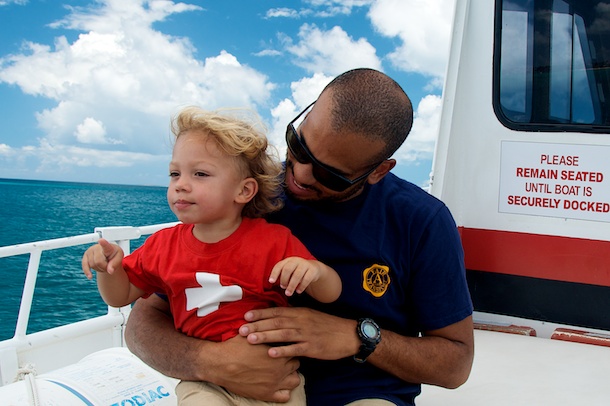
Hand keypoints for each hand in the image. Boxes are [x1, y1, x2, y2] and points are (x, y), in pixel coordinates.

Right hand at [81, 238, 122, 278]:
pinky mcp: (85, 256)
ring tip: (103, 265)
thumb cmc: (114, 255)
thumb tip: (110, 271)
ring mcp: (90, 251)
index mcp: (108, 247)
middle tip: (108, 265)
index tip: (101, 240)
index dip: (103, 243)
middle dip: (104, 267)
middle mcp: (97, 247)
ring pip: (92, 265)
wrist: (107, 255)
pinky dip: (87, 272)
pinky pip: (84, 266)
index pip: (106, 245)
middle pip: (98, 261)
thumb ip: (115, 264)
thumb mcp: (119, 258)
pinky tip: (90, 276)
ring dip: (98, 269)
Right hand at [210, 335, 301, 401]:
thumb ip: (265, 330)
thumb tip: (271, 321)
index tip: (282, 346)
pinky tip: (278, 385)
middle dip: (290, 360)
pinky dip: (284, 391)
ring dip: (290, 375)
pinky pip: (285, 396)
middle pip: (296, 364)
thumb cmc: (235, 347)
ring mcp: (274, 384)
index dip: (288, 347)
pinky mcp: (266, 395)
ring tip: (282, 371)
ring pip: (295, 381)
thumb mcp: (252, 334)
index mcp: (277, 354)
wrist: (219, 364)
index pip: (293, 349)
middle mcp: (279, 370)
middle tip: (281, 358)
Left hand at [239, 307, 359, 360]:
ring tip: (250, 339)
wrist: (348, 334)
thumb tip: (277, 315)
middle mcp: (301, 321)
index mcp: (300, 312)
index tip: (246, 315)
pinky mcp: (312, 347)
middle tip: (241, 328)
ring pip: (282, 334)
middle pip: (275, 322)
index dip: (261, 314)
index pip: (276, 311)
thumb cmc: (327, 325)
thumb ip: (294, 315)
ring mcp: (306, 334)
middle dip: (257, 325)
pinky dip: (282, 351)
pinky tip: (270, 353)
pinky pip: (295, 349)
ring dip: (265, 336)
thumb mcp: (310, 316)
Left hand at [269, 257, 321, 295]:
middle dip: (284, 280)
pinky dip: (301, 286)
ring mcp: (305, 264)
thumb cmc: (296, 271)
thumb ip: (281, 275)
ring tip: (288, 293)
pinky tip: (298, 291)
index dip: (274, 273)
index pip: (279, 265)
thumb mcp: (289, 271)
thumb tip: (272, 283)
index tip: (271, 282)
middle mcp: (296, 260)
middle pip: (288, 269)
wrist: (313, 268)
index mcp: (288, 260)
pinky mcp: (312, 270)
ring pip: (297, 275)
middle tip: (283, 287)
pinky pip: (307, 279)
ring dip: (291, 285)